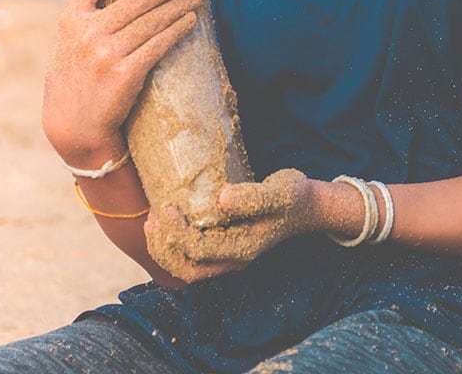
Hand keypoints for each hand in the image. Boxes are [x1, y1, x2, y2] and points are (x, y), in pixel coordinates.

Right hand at [42, 0, 202, 165]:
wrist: (73, 127)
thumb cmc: (75, 83)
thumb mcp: (68, 45)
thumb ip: (87, 21)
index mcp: (70, 19)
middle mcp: (88, 32)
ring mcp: (106, 53)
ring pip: (154, 19)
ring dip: (180, 5)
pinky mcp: (126, 74)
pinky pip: (160, 43)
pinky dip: (179, 29)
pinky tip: (190, 21)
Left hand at [144, 169, 312, 282]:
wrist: (308, 207)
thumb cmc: (294, 197)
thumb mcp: (280, 192)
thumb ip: (253, 197)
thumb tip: (221, 199)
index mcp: (243, 250)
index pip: (199, 251)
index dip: (177, 232)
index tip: (167, 205)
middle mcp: (233, 259)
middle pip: (187, 269)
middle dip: (164, 246)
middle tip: (153, 216)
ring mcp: (229, 256)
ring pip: (186, 267)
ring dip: (165, 248)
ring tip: (154, 219)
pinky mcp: (225, 245)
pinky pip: (193, 255)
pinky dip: (175, 243)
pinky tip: (169, 220)